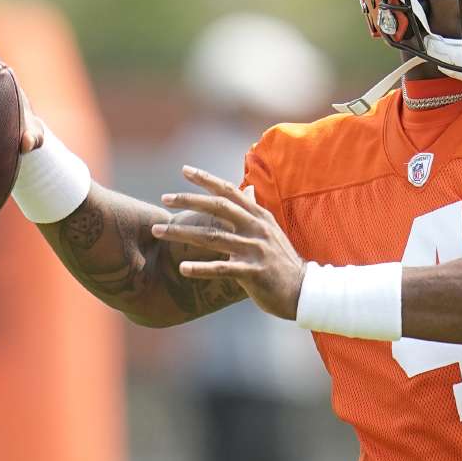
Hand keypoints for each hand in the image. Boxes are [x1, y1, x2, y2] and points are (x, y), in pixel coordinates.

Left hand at [150, 166, 304, 319]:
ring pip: (213, 237)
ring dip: (182, 233)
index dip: (207, 179)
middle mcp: (257, 229)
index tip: (185, 170)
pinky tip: (182, 269)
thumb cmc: (282, 261)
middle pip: (218, 208)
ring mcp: (255, 250)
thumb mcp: (271, 230)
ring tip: (158, 231)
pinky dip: (201, 268)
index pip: (230, 191)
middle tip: (164, 198)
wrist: (304, 290)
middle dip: (189, 200)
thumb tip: (247, 189)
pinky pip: (222, 268)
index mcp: (259, 216)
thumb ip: (255, 211)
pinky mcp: (253, 272)